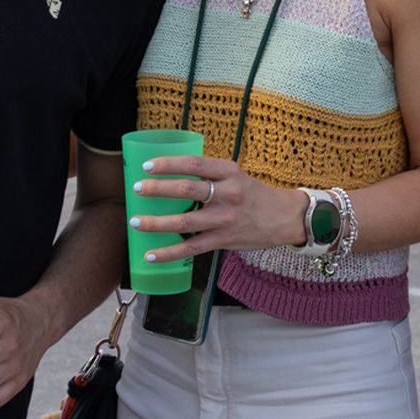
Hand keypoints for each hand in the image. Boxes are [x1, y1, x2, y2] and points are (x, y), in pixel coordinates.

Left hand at [128, 154, 306, 260]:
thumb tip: (174, 175)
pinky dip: (169, 253)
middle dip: (158, 189)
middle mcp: (227, 193)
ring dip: (156, 222)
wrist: (284, 218)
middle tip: (136, 188)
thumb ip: (210, 175)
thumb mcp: (236, 176)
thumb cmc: (255, 195)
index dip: (168, 163)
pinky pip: (191, 248)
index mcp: (229, 172)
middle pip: (187, 189)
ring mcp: (225, 219)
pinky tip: (151, 255)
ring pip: (185, 221)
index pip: (194, 163)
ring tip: (135, 222)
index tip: (147, 165)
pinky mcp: (223, 240)